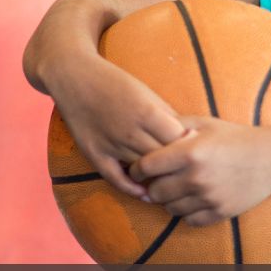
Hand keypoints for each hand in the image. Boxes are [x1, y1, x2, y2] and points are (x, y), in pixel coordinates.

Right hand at [48, 54, 188, 197]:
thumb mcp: (146, 92)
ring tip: (172, 182)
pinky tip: (145, 193)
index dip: (189, 146)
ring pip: (143, 170)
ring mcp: (111, 144)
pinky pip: (115, 178)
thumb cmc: (115, 83)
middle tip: (187, 171)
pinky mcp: (94, 154)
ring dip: (157, 177)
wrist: (74, 78)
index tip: (195, 150)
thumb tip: (188, 137)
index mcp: (146, 112)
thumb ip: (166, 115)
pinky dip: (131, 188)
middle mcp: (129, 131)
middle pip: (162, 158)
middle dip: (176, 164)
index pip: (178, 140)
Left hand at [131, 116, 270, 226]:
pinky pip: (189, 220)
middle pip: (154, 192)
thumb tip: (146, 132)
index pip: (145, 167)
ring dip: (169, 200)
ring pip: (170, 208)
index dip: (136, 169)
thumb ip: (174, 125)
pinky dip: (186, 212)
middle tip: (159, 179)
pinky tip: (193, 199)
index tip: (138, 169)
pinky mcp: (220, 212)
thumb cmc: (236, 137)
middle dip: (153, 186)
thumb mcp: (205, 123)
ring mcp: (209, 198)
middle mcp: (196, 178)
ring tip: (178, 188)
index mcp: (189, 152)